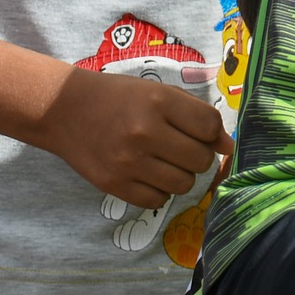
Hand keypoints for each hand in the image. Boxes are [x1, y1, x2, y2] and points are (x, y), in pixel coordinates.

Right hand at [36, 68, 231, 209]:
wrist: (65, 110)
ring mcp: (128, 162)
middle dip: (199, 156)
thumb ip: (197, 115)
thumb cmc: (121, 99)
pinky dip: (160, 192)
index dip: (212, 133)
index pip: (210, 127)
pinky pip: (158, 200)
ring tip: (165, 162)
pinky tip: (149, 175)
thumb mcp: (160, 93)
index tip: (201, 133)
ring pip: (183, 184)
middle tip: (182, 148)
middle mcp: (145, 132)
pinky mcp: (113, 185)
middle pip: (201, 159)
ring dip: (182, 175)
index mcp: (160, 101)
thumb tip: (228, 146)